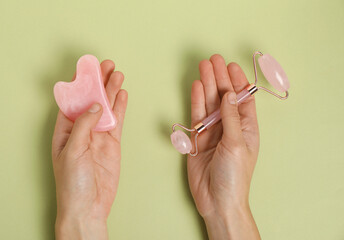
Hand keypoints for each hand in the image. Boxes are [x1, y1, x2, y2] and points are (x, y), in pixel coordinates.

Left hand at [52, 60, 127, 239]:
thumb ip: (83, 125)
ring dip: (111, 91)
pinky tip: (122, 95)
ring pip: (107, 108)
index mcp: (64, 130)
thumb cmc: (72, 183)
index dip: (79, 84)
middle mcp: (82, 130)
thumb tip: (96, 105)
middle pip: (92, 100)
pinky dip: (121, 108)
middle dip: (99, 83)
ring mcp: (98, 136)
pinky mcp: (113, 143)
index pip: (72, 101)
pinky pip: (118, 121)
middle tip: (107, 65)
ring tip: (117, 74)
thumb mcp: (73, 151)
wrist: (90, 206)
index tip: (87, 69)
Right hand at [187, 54, 260, 238]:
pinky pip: (197, 115)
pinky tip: (197, 87)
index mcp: (246, 127)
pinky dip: (196, 101)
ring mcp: (213, 130)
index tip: (231, 65)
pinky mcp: (198, 137)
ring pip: (210, 102)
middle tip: (213, 59)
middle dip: (220, 77)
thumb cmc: (234, 175)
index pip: (242, 98)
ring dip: (207, 85)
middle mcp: (230, 126)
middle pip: (224, 96)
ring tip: (203, 67)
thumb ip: (230, 118)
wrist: (216, 199)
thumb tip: (229, 94)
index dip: (237, 81)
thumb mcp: (237, 144)